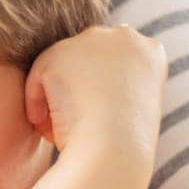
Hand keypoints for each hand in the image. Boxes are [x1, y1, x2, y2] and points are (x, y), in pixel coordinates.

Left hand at [24, 25, 165, 181]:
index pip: (110, 60)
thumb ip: (113, 87)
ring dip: (56, 97)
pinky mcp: (62, 51)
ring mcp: (93, 40)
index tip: (92, 115)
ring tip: (60, 129)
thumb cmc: (120, 145)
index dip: (97, 89)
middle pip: (82, 59)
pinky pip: (37, 77)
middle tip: (73, 122)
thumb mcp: (127, 110)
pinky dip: (38, 104)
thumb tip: (82, 82)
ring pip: (59, 66)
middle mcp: (125, 36)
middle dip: (73, 88)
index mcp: (150, 52)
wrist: (113, 152)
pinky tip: (49, 128)